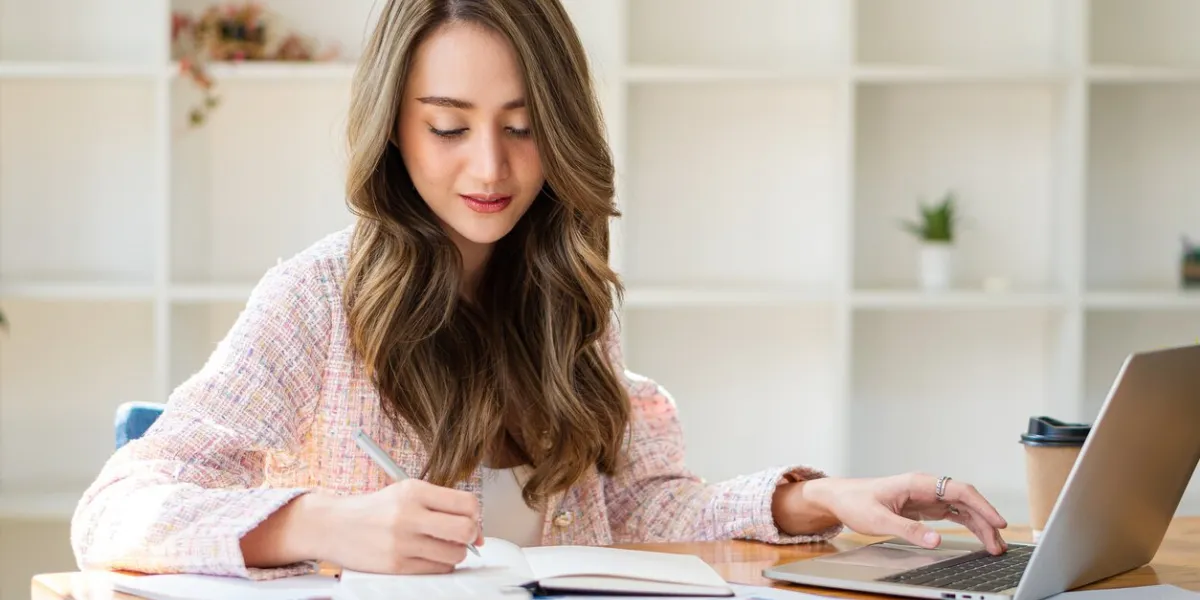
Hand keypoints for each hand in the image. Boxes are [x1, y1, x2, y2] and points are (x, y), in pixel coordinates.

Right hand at [323, 479, 483, 573]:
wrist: (334, 526)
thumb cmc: (374, 510)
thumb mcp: (405, 492)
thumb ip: (441, 504)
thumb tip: (476, 528)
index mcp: (414, 491)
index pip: (467, 502)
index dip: (476, 514)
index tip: (472, 519)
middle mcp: (409, 514)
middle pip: (465, 529)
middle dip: (471, 535)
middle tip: (464, 537)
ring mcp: (402, 541)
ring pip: (455, 554)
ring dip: (455, 553)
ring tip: (442, 546)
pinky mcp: (397, 565)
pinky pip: (437, 569)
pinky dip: (440, 565)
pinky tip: (428, 556)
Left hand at [783, 472, 1008, 554]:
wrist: (840, 498)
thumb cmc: (856, 502)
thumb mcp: (879, 519)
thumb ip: (908, 530)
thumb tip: (936, 540)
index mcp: (918, 483)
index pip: (959, 490)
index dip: (982, 505)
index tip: (998, 522)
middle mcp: (927, 487)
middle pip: (966, 500)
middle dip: (986, 521)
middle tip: (999, 545)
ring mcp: (927, 496)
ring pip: (963, 508)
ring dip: (980, 525)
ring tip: (994, 546)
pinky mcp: (924, 507)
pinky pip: (953, 514)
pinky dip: (968, 525)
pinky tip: (979, 537)